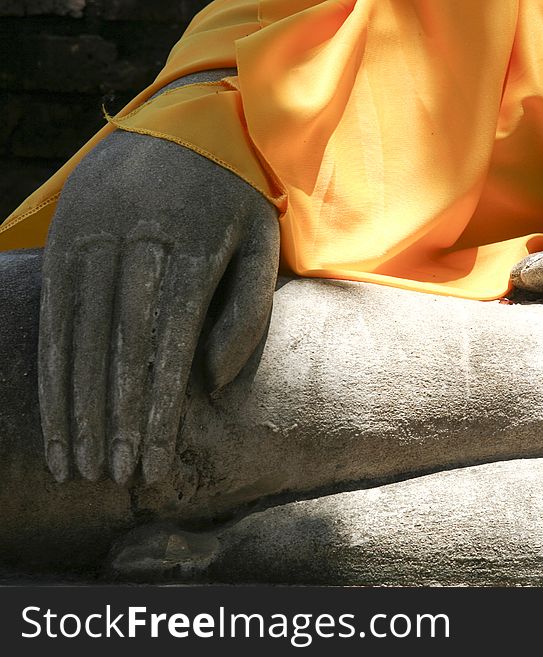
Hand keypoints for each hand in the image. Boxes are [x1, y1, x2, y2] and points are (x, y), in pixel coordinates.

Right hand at [39, 130, 278, 484]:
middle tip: (115, 478)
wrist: (188, 122)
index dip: (156, 408)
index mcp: (192, 241)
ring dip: (75, 406)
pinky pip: (53, 314)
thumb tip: (210, 381)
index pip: (167, 342)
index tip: (154, 463)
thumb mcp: (262, 243)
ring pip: (78, 336)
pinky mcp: (65, 236)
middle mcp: (133, 238)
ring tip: (77, 465)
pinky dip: (53, 371)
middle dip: (115, 419)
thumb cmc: (238, 200)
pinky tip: (55, 415)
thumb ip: (247, 312)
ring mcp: (91, 234)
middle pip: (119, 347)